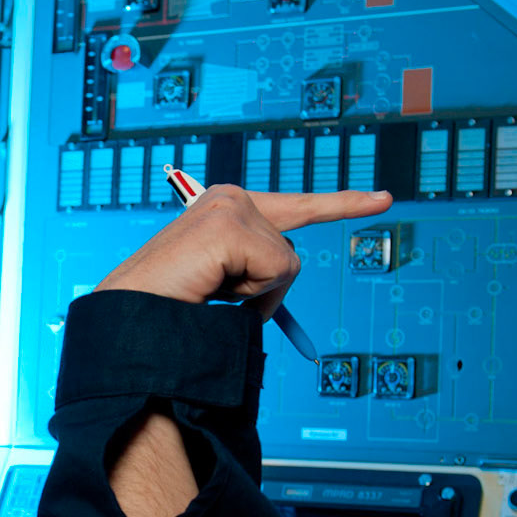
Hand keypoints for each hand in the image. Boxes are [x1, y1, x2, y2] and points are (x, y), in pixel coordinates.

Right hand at [95, 185, 393, 313]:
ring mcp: (230, 207)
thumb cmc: (170, 308)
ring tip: (208, 294)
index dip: (343, 205)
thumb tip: (288, 271)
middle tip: (218, 298)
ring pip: (285, 264)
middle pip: (290, 249)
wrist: (131, 319)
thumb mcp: (223, 282)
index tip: (385, 200)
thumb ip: (255, 268)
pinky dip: (252, 295)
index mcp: (225, 206)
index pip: (297, 206)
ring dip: (256, 294)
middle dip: (268, 287)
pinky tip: (212, 290)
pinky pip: (275, 272)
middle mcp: (229, 196)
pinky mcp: (230, 226)